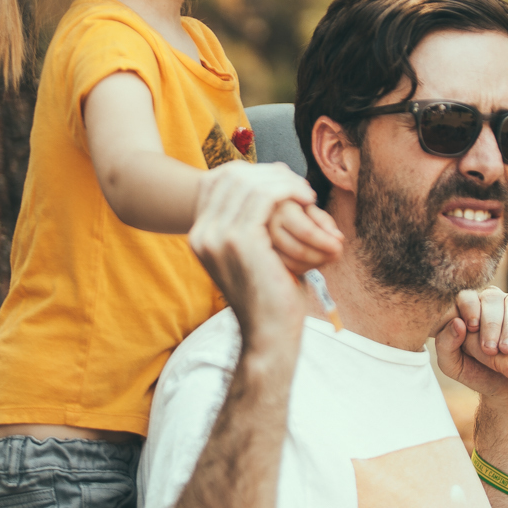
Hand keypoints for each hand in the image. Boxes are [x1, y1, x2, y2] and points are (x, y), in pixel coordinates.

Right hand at [190, 164, 314, 358]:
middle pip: (233, 177)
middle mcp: (201, 233)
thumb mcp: (255, 253)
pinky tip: (307, 200)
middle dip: (270, 173)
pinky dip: (288, 192)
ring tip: (306, 193)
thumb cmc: (270, 295)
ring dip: (283, 182)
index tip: (285, 180)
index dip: (256, 173)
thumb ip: (252, 221)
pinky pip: (264, 197)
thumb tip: (272, 183)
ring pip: (249, 183)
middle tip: (299, 183)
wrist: (269, 334)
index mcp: (200, 235)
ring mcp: (216, 235)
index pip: (221, 182)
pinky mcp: (239, 239)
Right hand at [266, 195, 342, 276]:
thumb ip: (325, 223)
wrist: (279, 216)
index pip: (306, 231)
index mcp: (284, 208)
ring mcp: (263, 243)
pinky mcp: (264, 257)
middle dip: (322, 255)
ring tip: (328, 256)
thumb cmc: (301, 215)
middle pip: (299, 250)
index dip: (324, 241)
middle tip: (338, 253)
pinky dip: (303, 267)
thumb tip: (337, 238)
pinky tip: (312, 261)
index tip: (339, 244)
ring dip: (315, 262)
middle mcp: (269, 225)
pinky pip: (287, 268)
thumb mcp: (314, 213)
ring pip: (293, 262)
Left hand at [432, 287, 507, 410]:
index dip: (469, 309)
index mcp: (470, 308)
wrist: (506, 391)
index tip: (471, 329)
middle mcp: (494, 302)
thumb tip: (458, 322)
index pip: (467, 296)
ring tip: (507, 349)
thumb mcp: (453, 365)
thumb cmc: (478, 373)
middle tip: (490, 349)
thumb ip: (446, 343)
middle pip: (492, 297)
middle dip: (490, 323)